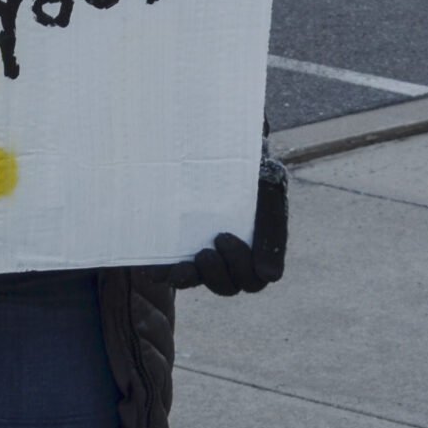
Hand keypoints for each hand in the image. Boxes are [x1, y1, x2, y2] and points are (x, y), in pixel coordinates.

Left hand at [170, 155, 287, 295]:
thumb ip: (273, 223)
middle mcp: (230, 255)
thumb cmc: (247, 165)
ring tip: (182, 266)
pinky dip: (163, 273)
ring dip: (191, 279)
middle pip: (228, 286)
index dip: (240, 268)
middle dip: (218, 274)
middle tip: (208, 247)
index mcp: (257, 245)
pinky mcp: (178, 246)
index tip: (223, 236)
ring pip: (199, 283)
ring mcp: (204, 251)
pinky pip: (170, 270)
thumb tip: (269, 276)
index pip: (254, 278)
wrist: (215, 141)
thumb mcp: (269, 184)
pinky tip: (154, 270)